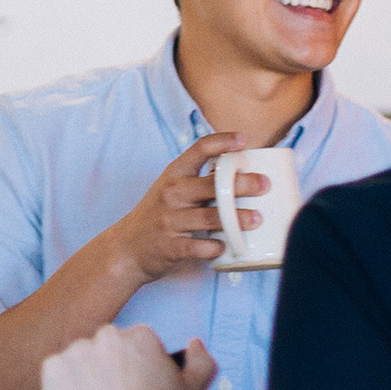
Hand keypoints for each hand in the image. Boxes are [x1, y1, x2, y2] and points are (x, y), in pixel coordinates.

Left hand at [40, 326, 215, 389]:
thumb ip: (202, 361)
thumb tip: (194, 343)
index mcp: (140, 335)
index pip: (133, 346)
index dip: (134, 372)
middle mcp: (107, 335)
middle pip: (105, 351)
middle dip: (108, 371)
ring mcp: (77, 350)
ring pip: (79, 362)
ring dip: (84, 379)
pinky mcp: (53, 368)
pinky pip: (55, 373)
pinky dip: (62, 388)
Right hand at [94, 134, 264, 284]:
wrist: (126, 248)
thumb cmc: (158, 216)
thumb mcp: (171, 190)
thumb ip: (200, 182)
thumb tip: (244, 175)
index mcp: (174, 175)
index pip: (198, 150)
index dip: (222, 142)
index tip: (243, 140)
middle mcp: (171, 194)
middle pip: (211, 185)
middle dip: (241, 184)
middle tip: (264, 184)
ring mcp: (170, 220)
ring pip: (210, 217)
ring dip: (236, 219)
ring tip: (256, 219)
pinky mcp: (171, 246)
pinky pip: (199, 247)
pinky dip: (215, 247)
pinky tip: (226, 246)